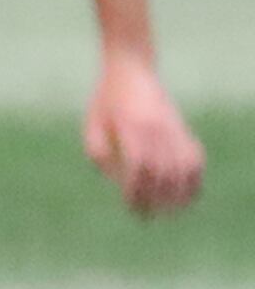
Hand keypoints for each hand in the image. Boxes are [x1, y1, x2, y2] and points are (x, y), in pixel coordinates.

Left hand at [84, 54, 205, 215]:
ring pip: (184, 169)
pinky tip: (187, 196)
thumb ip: (99, 153)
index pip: (139, 167)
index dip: (137, 191)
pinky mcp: (183, 129)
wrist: (132, 71)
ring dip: (178, 195)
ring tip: (168, 213)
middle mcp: (157, 130)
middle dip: (155, 199)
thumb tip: (116, 182)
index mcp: (132, 127)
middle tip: (146, 216)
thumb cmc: (106, 101)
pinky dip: (194, 179)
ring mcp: (174, 129)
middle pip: (163, 173)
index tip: (131, 208)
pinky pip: (195, 159)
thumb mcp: (92, 124)